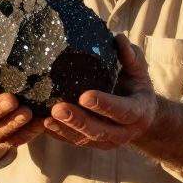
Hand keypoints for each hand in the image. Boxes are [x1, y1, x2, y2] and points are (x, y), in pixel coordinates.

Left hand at [44, 34, 156, 149]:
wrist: (140, 114)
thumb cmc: (136, 85)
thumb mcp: (139, 70)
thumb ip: (130, 56)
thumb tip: (118, 38)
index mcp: (139, 112)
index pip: (123, 111)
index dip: (105, 105)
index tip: (85, 96)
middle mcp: (125, 132)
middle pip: (100, 130)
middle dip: (78, 121)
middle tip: (57, 109)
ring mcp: (108, 141)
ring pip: (85, 140)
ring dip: (65, 130)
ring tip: (46, 119)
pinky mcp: (93, 144)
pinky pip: (74, 142)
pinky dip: (58, 135)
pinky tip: (42, 125)